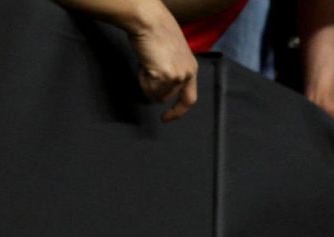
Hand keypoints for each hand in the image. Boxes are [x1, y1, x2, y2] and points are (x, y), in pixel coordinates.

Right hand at [125, 8, 197, 122]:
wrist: (149, 20)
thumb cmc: (154, 32)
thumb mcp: (169, 55)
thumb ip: (169, 72)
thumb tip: (157, 91)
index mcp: (191, 68)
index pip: (189, 98)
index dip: (178, 111)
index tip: (166, 118)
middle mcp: (189, 74)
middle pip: (167, 97)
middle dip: (153, 87)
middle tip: (146, 67)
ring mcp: (179, 76)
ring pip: (157, 95)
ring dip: (147, 83)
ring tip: (146, 62)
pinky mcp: (168, 77)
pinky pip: (150, 90)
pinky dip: (142, 80)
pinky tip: (143, 63)